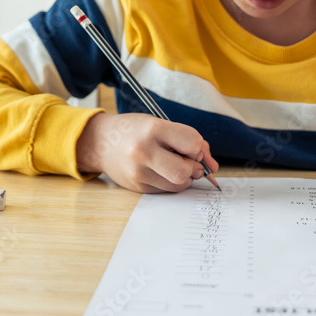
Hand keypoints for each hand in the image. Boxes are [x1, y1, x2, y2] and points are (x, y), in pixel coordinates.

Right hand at [76, 112, 219, 192]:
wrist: (102, 142)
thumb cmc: (136, 130)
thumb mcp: (160, 124)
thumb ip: (189, 140)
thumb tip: (212, 167)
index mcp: (152, 129)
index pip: (192, 142)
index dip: (198, 147)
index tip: (192, 147)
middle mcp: (144, 152)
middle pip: (185, 171)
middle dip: (193, 167)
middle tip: (187, 160)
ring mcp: (139, 173)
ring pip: (179, 185)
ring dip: (184, 177)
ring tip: (172, 164)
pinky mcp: (138, 187)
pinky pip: (167, 190)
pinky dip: (171, 182)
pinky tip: (161, 171)